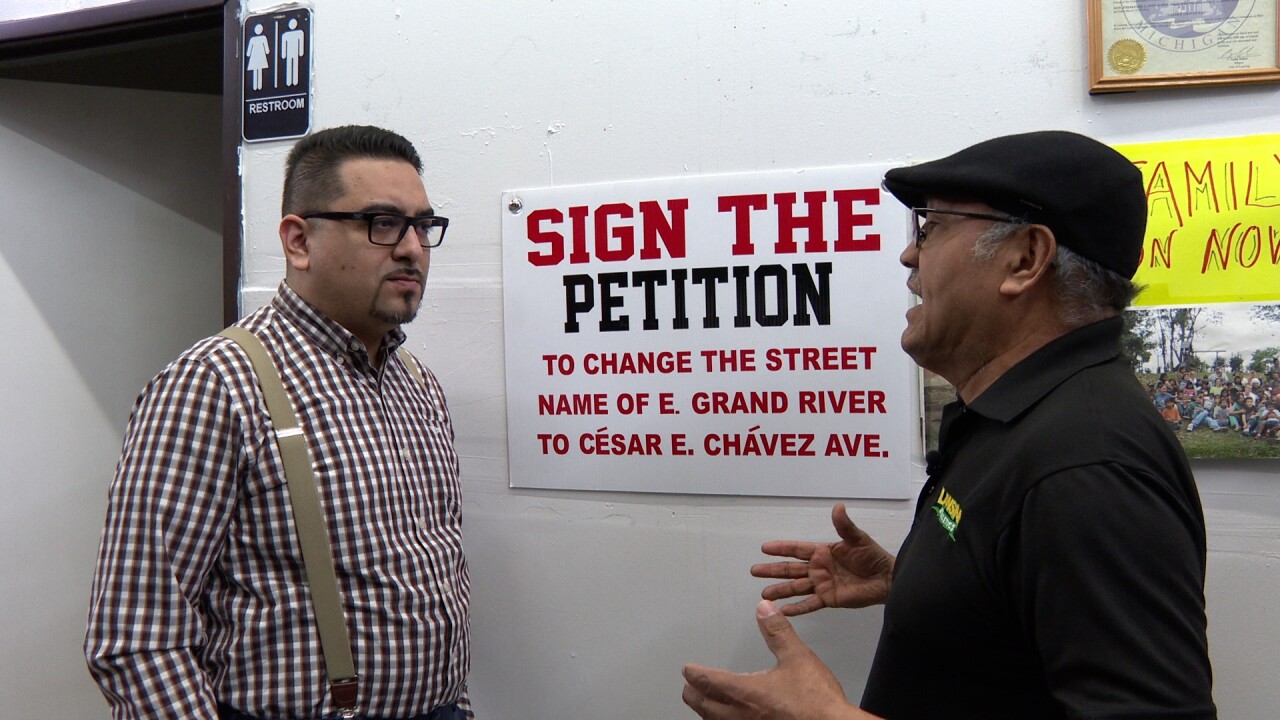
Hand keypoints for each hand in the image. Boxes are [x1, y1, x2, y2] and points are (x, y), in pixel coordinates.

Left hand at [681, 600, 876, 719]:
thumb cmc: (817, 701)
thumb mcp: (797, 657)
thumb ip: (778, 632)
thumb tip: (764, 610)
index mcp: (745, 692)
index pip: (708, 681)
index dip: (695, 673)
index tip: (688, 669)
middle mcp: (741, 715)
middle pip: (704, 705)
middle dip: (694, 693)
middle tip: (689, 685)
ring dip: (705, 711)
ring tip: (703, 704)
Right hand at [750, 503, 893, 615]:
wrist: (886, 579)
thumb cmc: (872, 556)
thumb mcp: (857, 538)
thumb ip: (844, 525)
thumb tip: (838, 506)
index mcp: (822, 552)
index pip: (797, 550)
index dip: (781, 548)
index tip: (765, 548)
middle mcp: (818, 568)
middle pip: (791, 569)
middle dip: (773, 570)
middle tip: (754, 570)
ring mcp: (822, 584)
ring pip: (796, 587)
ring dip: (780, 590)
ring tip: (764, 594)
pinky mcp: (829, 599)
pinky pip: (810, 603)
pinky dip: (797, 608)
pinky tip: (784, 611)